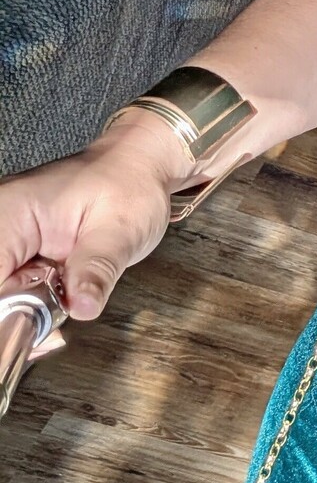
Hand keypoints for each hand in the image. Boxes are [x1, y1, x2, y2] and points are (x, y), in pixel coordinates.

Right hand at [0, 116, 186, 321]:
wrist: (138, 168)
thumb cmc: (129, 184)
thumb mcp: (121, 230)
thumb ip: (97, 269)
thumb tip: (82, 306)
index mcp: (13, 211)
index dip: (13, 304)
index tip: (42, 314)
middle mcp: (2, 222)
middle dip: (21, 309)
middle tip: (63, 303)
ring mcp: (8, 236)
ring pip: (3, 293)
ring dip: (29, 307)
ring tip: (67, 291)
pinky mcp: (18, 248)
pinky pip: (13, 285)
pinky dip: (34, 300)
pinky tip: (60, 292)